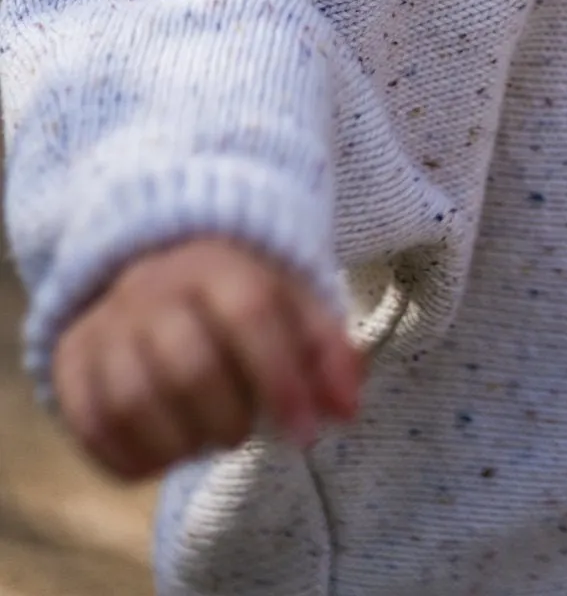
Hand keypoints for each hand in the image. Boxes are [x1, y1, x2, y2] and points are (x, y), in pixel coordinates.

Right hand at [52, 234, 362, 482]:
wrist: (154, 258)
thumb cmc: (240, 296)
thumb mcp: (293, 303)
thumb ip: (328, 353)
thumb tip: (346, 412)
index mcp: (216, 261)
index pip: (250, 314)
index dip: (282, 381)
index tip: (306, 435)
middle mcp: (152, 285)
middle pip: (189, 367)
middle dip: (229, 419)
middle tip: (243, 430)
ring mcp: (105, 323)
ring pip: (133, 402)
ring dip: (180, 443)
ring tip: (204, 439)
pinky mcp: (70, 360)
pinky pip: (91, 426)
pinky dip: (132, 457)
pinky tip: (164, 452)